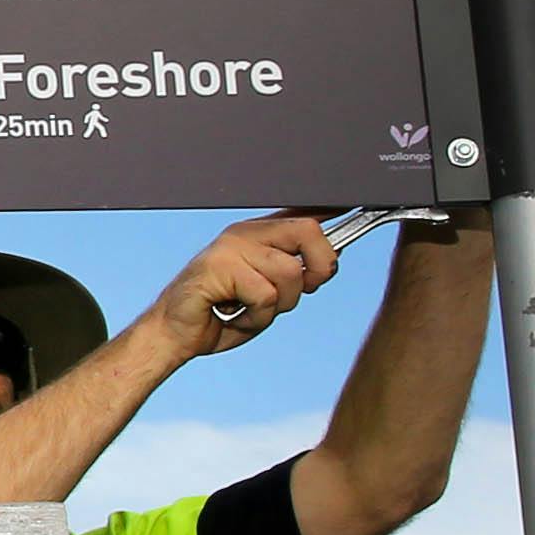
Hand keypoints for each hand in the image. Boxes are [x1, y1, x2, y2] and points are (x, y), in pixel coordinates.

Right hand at [154, 213, 337, 355]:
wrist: (174, 333)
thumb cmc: (220, 314)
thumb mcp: (268, 293)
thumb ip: (295, 274)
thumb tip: (331, 261)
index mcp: (258, 234)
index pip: (303, 212)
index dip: (334, 207)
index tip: (360, 201)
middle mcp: (245, 233)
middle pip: (308, 231)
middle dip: (319, 267)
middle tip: (304, 289)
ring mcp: (230, 247)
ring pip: (289, 273)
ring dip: (278, 306)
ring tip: (250, 311)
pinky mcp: (218, 267)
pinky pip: (265, 295)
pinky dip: (255, 317)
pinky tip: (233, 315)